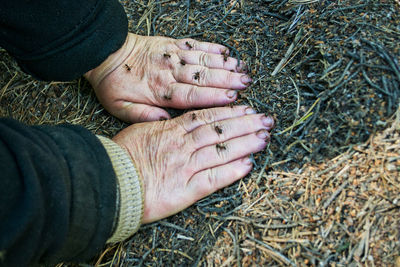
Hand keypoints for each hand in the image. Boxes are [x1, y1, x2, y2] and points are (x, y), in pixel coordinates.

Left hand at [85, 33, 250, 122]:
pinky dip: (211, 48)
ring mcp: (171, 55)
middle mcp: (169, 71)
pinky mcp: (171, 43)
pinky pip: (194, 45)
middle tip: (247, 83)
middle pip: (202, 76)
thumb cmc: (114, 85)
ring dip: (224, 65)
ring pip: (202, 60)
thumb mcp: (120, 108)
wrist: (104, 54)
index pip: (191, 95)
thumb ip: (144, 116)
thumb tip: (165, 122)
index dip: (213, 97)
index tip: (232, 98)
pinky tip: (226, 52)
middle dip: (227, 80)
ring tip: (243, 69)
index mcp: (158, 90)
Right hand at [112, 106, 273, 222]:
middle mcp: (183, 146)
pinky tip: (249, 165)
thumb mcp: (138, 128)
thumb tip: (171, 116)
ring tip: (264, 137)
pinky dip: (232, 172)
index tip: (247, 107)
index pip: (206, 117)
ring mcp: (186, 167)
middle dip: (245, 123)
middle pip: (220, 130)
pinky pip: (213, 179)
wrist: (110, 183)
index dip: (229, 111)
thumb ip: (158, 122)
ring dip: (245, 143)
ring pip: (221, 150)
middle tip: (266, 119)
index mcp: (172, 130)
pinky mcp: (185, 190)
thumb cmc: (120, 156)